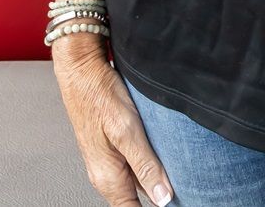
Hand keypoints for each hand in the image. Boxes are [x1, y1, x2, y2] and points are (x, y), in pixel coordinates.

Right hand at [52, 41, 173, 206]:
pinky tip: (163, 155)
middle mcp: (106, 174)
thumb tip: (163, 198)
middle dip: (159, 196)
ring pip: (136, 183)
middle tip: (184, 188)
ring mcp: (108, 161)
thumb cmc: (99, 95)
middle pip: (137, 200)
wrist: (81, 70)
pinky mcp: (112, 147)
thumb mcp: (126, 130)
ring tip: (177, 173)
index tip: (175, 201)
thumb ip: (145, 165)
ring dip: (155, 180)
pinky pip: (133, 166)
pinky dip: (149, 165)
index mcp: (108, 178)